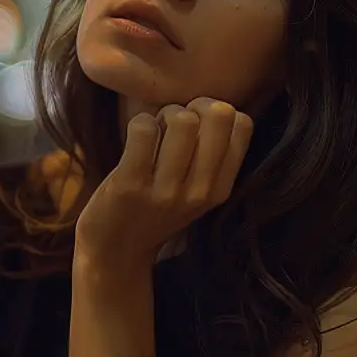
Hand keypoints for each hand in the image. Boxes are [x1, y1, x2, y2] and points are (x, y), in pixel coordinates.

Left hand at [72, 98, 252, 269]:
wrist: (114, 252)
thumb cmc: (152, 209)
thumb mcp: (195, 192)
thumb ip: (211, 156)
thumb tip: (213, 103)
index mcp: (220, 189)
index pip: (242, 124)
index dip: (216, 112)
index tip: (196, 128)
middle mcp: (199, 192)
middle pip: (219, 114)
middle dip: (193, 107)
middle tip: (172, 126)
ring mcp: (165, 191)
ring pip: (182, 119)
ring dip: (163, 115)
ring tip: (152, 135)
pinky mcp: (130, 186)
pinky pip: (144, 129)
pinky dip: (139, 123)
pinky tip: (134, 141)